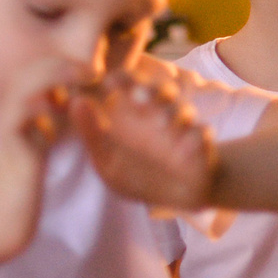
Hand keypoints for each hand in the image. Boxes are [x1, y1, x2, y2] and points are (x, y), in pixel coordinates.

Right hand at [0, 56, 78, 260]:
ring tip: (81, 74)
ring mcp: (7, 129)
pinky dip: (40, 104)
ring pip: (22, 86)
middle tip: (90, 67)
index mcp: (19, 113)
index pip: (33, 73)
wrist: (3, 218)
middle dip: (58, 62)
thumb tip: (76, 101)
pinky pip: (19, 115)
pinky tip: (63, 104)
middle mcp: (10, 115)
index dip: (60, 64)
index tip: (91, 68)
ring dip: (53, 74)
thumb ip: (54, 122)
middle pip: (26, 71)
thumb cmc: (25, 184)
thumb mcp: (43, 145)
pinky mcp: (8, 147)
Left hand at [71, 59, 215, 209]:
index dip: (121, 80)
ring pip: (182, 110)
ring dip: (172, 114)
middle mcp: (160, 114)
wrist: (176, 196)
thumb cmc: (138, 174)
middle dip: (150, 92)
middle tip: (137, 97)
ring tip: (159, 126)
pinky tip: (183, 150)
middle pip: (160, 91)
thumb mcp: (107, 160)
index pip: (129, 84)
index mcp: (134, 113)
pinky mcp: (201, 145)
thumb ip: (92, 133)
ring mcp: (183, 129)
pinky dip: (194, 138)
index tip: (109, 85)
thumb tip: (76, 102)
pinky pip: (201, 134)